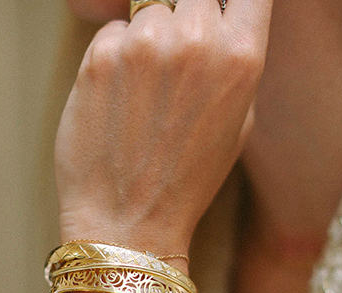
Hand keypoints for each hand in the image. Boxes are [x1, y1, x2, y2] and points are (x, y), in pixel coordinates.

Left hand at [55, 0, 272, 265]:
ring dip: (147, 40)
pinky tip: (118, 102)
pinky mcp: (100, 57)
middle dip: (186, 21)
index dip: (231, 4)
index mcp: (242, 56)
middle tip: (173, 69)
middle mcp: (195, 41)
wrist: (127, 222)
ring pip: (149, 12)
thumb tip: (221, 19)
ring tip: (143, 95)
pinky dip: (114, 57)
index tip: (221, 14)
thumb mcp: (237, 122)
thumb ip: (232, 61)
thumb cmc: (184, 181)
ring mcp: (144, 45)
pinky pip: (112, 34)